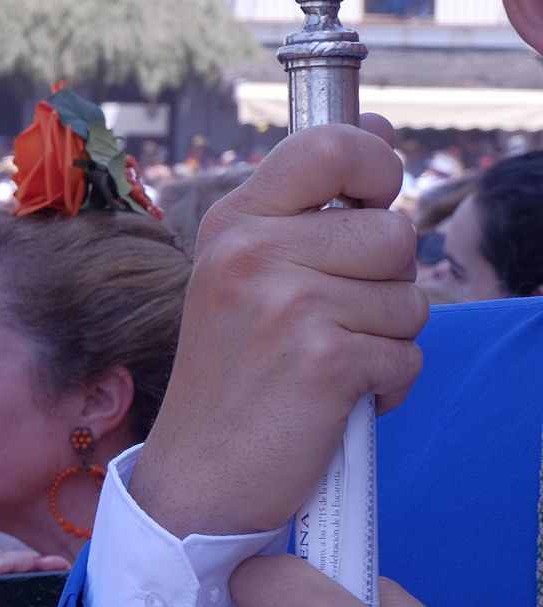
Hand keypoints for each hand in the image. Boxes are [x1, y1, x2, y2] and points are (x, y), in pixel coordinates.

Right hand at [129, 119, 425, 536]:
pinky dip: (385, 388)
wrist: (197, 479)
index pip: (331, 144)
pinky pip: (408, 355)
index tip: (367, 206)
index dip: (375, 168)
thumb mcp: (242, 277)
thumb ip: (307, 208)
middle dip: (382, 287)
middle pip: (392, 232)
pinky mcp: (324, 360)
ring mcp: (287, 305)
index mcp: (232, 224)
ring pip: (410, 298)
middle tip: (325, 325)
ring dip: (385, 340)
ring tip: (323, 366)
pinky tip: (333, 402)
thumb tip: (379, 128)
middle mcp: (252, 253)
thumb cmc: (230, 380)